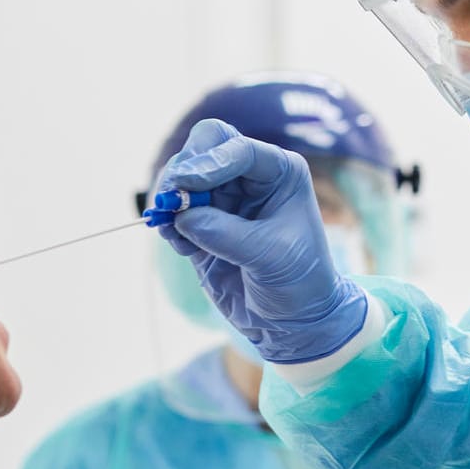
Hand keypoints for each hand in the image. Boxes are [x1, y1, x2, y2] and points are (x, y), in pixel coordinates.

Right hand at [151, 119, 366, 363]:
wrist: (294, 321)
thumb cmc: (299, 282)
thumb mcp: (270, 256)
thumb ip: (225, 233)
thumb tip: (182, 217)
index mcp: (280, 172)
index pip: (237, 149)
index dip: (208, 161)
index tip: (186, 183)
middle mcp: (250, 178)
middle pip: (204, 147)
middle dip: (183, 169)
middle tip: (170, 198)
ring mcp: (224, 200)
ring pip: (183, 178)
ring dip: (172, 200)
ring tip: (173, 230)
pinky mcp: (202, 226)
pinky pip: (175, 213)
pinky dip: (170, 225)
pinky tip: (182, 247)